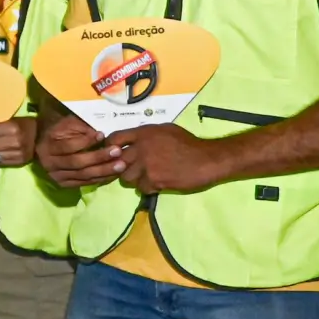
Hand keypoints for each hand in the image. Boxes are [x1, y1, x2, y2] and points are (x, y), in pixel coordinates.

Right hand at [36, 114, 120, 187]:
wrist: (43, 143)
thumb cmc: (59, 130)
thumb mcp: (67, 123)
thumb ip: (81, 127)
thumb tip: (99, 135)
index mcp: (48, 146)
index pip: (68, 146)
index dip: (86, 141)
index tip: (102, 135)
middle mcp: (50, 163)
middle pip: (77, 163)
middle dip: (99, 158)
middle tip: (118, 152)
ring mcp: (57, 176)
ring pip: (83, 175)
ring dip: (103, 171)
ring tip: (121, 165)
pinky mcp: (64, 184)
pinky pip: (85, 183)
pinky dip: (100, 179)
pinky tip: (113, 174)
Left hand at [111, 123, 226, 193]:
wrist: (208, 160)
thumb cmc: (189, 143)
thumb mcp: (166, 130)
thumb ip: (146, 135)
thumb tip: (132, 141)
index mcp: (144, 133)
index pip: (114, 138)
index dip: (110, 148)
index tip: (113, 155)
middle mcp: (141, 147)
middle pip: (116, 161)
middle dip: (122, 167)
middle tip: (133, 170)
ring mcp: (147, 164)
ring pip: (126, 177)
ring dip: (134, 179)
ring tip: (147, 177)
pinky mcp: (154, 180)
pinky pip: (141, 188)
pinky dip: (148, 188)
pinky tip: (158, 183)